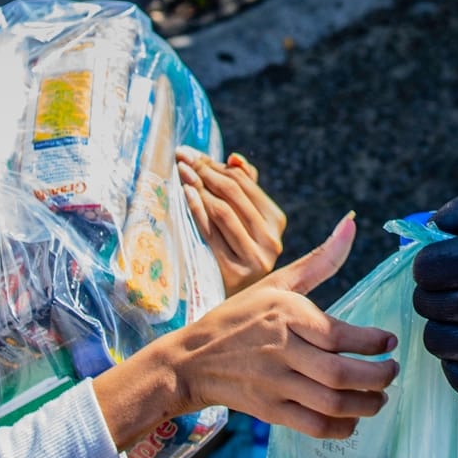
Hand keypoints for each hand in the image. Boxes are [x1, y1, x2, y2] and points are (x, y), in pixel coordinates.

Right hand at [152, 213, 397, 438]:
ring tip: (380, 398)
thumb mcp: (275, 283)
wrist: (191, 360)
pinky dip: (342, 427)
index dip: (372, 342)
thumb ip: (319, 260)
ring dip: (366, 405)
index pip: (338, 335)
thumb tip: (352, 221)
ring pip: (331, 403)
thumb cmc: (239, 318)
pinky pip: (314, 426)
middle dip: (377, 377)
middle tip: (392, 372)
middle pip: (340, 373)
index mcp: (285, 314)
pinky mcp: (270, 411)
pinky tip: (353, 418)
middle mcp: (280, 349)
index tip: (390, 342)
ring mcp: (274, 384)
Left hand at [178, 147, 285, 294]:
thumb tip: (234, 158)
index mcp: (276, 221)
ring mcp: (254, 256)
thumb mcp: (244, 222)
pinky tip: (185, 194)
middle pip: (234, 194)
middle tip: (182, 156)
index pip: (246, 183)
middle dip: (205, 170)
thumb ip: (244, 189)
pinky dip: (197, 209)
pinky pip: (211, 232)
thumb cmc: (234, 253)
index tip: (192, 153)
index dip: (216, 165)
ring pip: (223, 211)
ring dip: (199, 186)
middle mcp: (270, 239)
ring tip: (181, 171)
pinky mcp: (234, 270)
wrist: (236, 304)